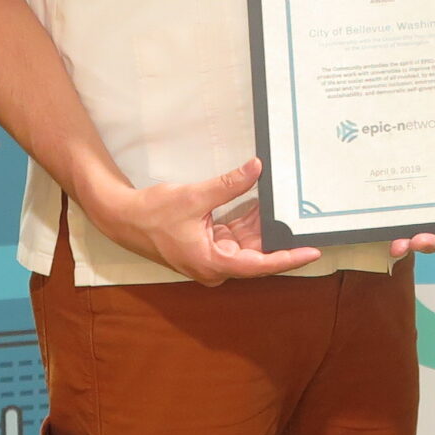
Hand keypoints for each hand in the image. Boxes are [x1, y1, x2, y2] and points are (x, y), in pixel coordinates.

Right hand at [84, 158, 322, 285]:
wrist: (123, 218)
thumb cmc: (152, 214)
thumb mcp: (194, 196)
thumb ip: (229, 185)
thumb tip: (256, 169)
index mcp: (213, 263)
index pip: (259, 264)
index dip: (287, 258)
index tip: (311, 252)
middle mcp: (215, 266)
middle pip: (256, 252)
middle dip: (276, 233)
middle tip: (301, 217)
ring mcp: (210, 257)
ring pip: (246, 242)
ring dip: (260, 223)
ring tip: (283, 204)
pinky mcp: (206, 246)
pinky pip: (233, 235)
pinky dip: (245, 220)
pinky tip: (259, 202)